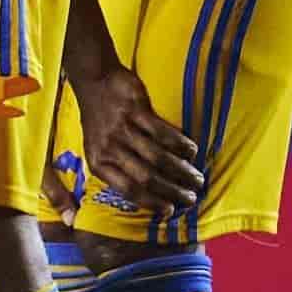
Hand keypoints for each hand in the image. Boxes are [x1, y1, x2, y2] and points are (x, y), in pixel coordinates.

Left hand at [73, 66, 204, 222]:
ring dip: (183, 172)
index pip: (127, 190)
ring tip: (197, 179)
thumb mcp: (98, 147)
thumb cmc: (100, 119)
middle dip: (173, 192)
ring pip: (159, 158)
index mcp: (98, 162)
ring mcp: (122, 129)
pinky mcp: (136, 111)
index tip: (170, 211)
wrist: (94, 80)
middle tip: (192, 198)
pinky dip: (182, 145)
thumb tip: (145, 195)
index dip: (151, 202)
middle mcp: (109, 148)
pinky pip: (164, 133)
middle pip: (147, 178)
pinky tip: (192, 151)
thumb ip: (116, 169)